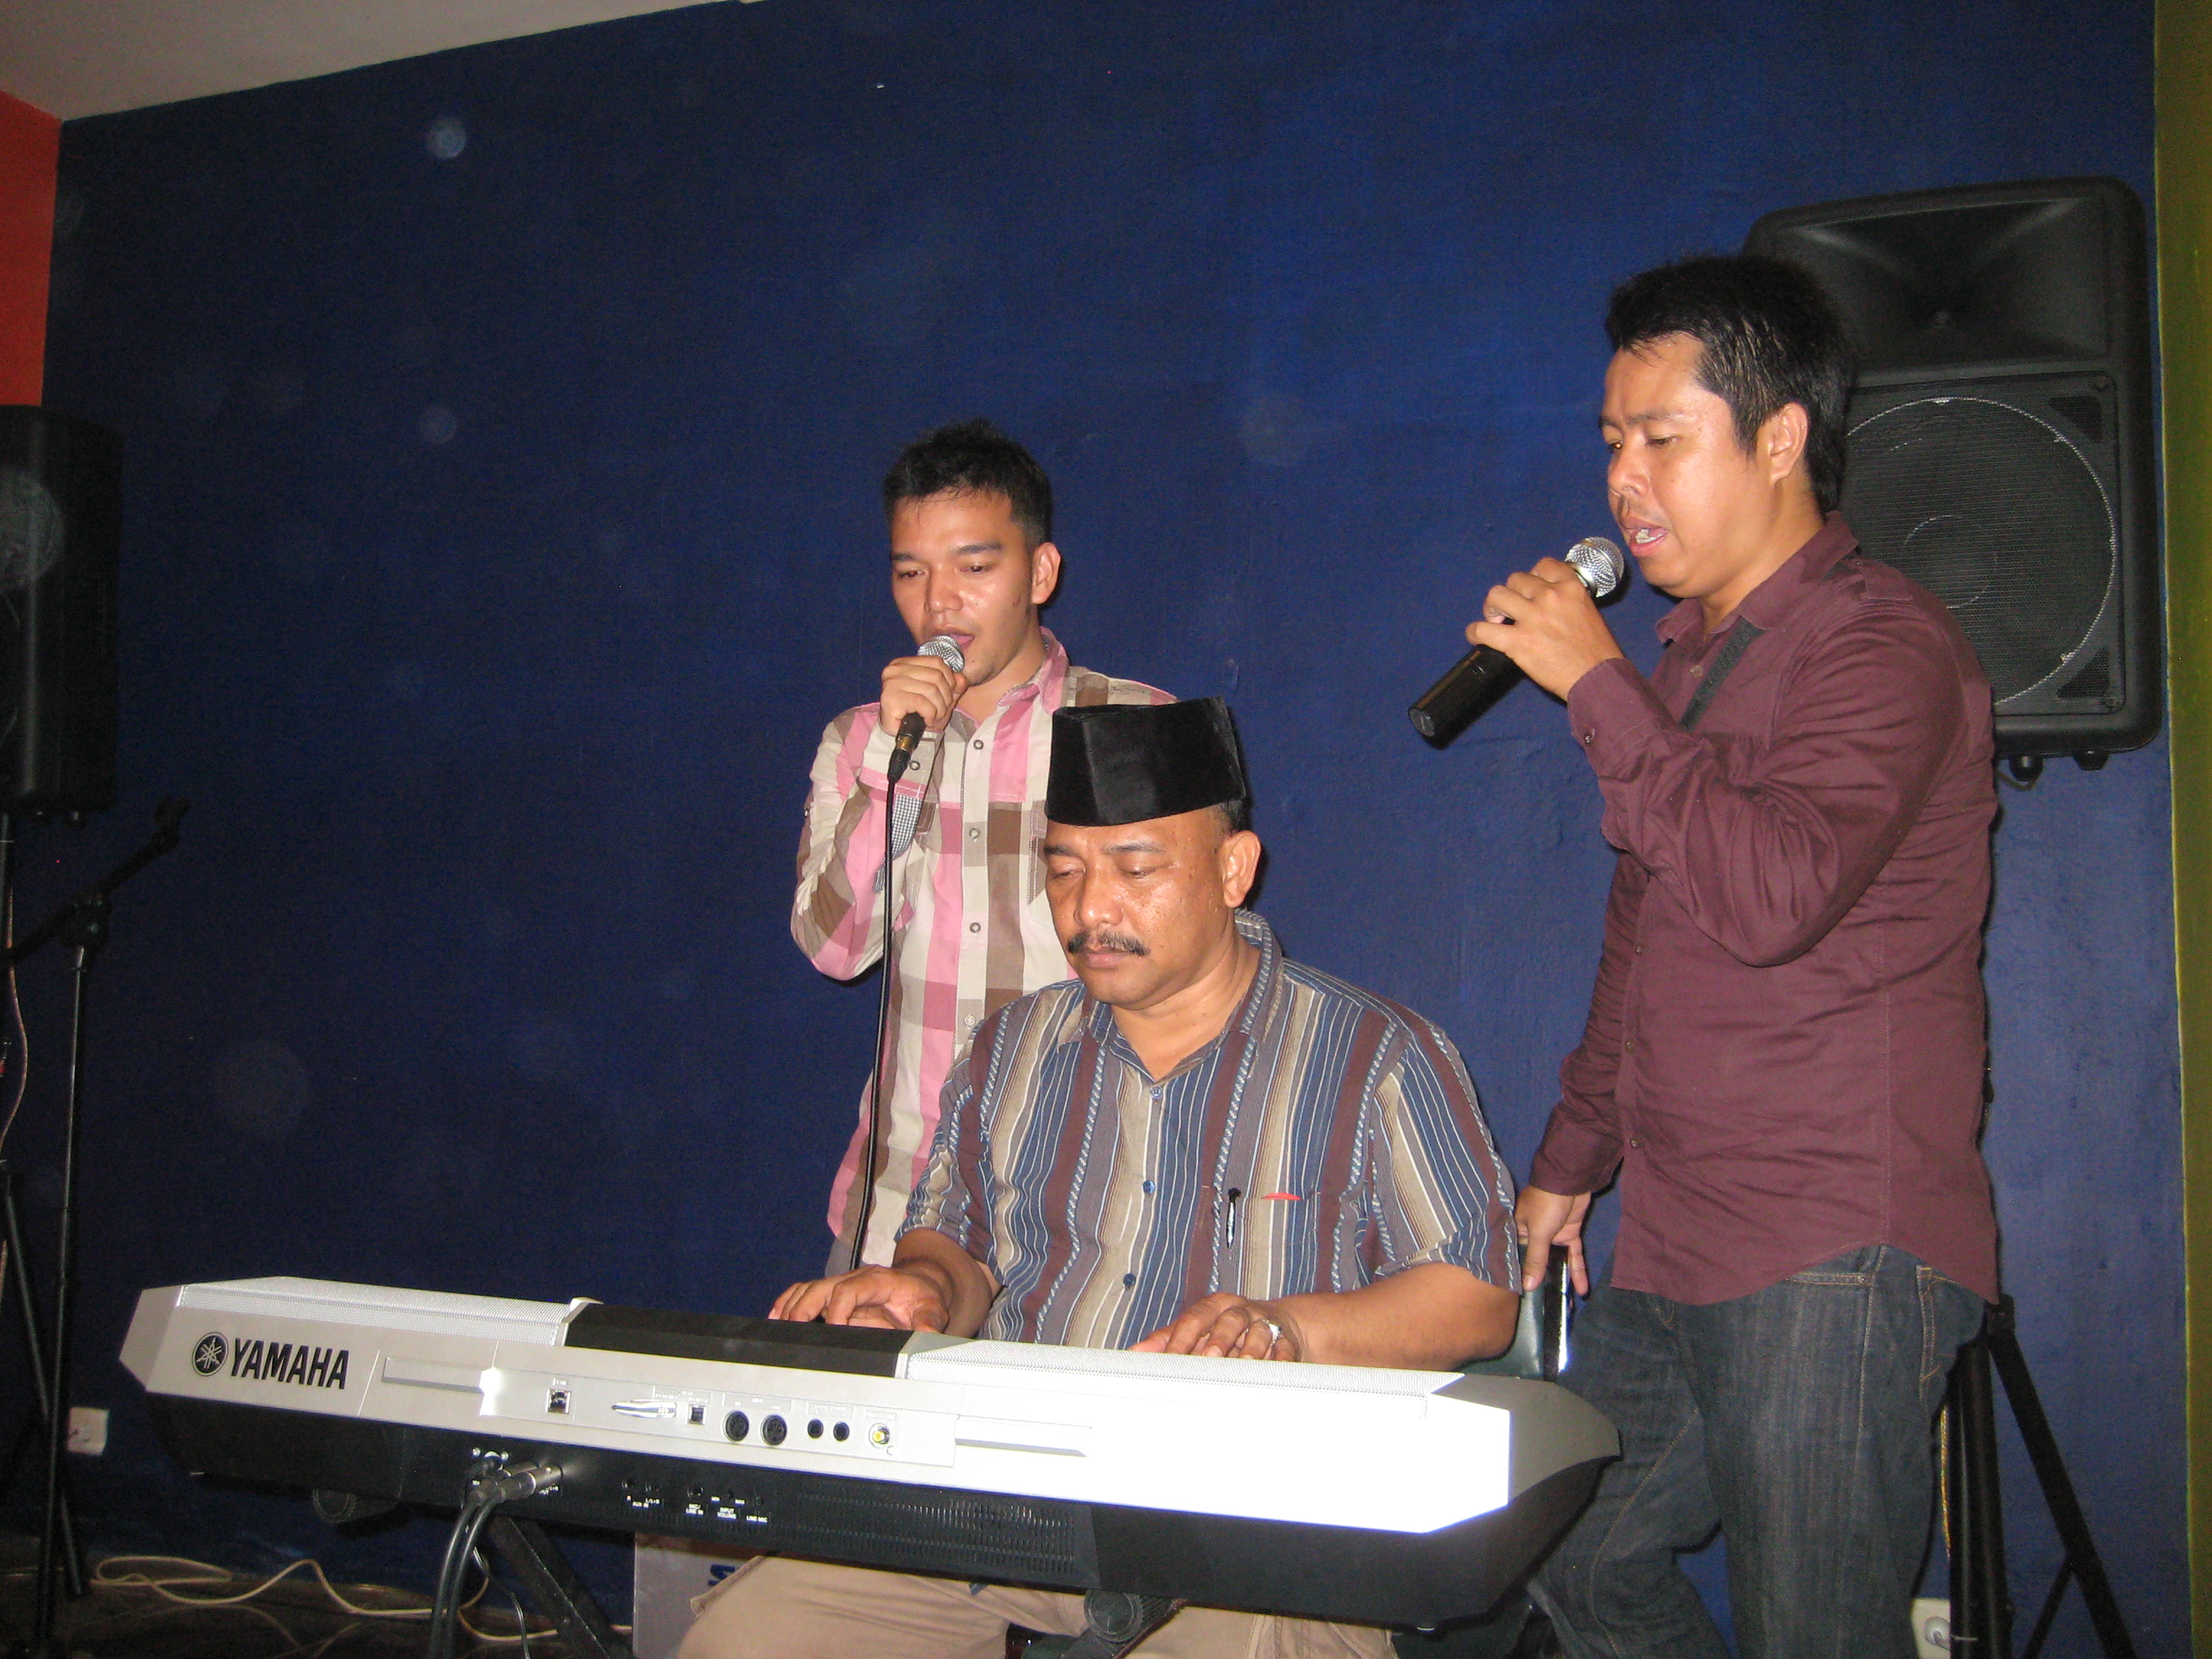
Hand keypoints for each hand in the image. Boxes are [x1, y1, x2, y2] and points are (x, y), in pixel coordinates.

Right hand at [769, 1263, 952, 1331]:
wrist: (919, 1284)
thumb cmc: (921, 1296)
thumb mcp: (932, 1307)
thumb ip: (930, 1320)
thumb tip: (928, 1332)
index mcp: (877, 1280)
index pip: (850, 1289)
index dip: (838, 1308)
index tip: (834, 1328)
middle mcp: (854, 1279)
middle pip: (822, 1286)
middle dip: (804, 1306)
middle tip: (793, 1328)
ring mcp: (841, 1285)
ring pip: (808, 1288)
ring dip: (791, 1305)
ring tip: (777, 1326)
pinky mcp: (832, 1293)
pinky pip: (804, 1292)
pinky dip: (787, 1302)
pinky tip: (774, 1317)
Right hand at [877, 653, 968, 739]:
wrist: (899, 735)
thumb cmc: (917, 714)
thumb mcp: (939, 698)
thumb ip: (952, 686)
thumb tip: (961, 678)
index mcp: (904, 663)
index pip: (936, 662)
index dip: (949, 679)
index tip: (948, 695)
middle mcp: (895, 670)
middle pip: (936, 676)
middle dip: (945, 697)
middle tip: (942, 710)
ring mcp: (891, 683)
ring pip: (931, 690)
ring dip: (939, 708)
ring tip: (935, 717)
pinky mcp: (891, 698)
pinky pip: (922, 703)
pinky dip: (930, 715)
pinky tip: (927, 721)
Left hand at [1132, 1292, 1301, 1360]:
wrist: (1277, 1322)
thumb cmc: (1226, 1328)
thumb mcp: (1197, 1329)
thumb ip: (1167, 1339)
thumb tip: (1134, 1352)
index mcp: (1212, 1307)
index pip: (1194, 1319)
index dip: (1181, 1340)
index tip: (1170, 1361)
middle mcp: (1238, 1311)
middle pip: (1228, 1320)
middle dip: (1219, 1339)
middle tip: (1210, 1357)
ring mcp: (1264, 1323)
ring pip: (1259, 1332)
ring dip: (1251, 1349)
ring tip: (1244, 1365)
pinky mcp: (1286, 1339)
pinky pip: (1285, 1348)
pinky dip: (1282, 1359)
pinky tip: (1276, 1370)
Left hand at [1465, 557, 1624, 699]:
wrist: (1596, 677)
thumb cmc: (1596, 650)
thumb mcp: (1588, 610)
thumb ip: (1567, 599)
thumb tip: (1545, 599)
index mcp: (1570, 587)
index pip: (1543, 565)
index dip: (1532, 576)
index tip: (1529, 589)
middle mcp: (1549, 597)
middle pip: (1515, 579)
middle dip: (1511, 593)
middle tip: (1510, 610)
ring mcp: (1532, 618)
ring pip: (1496, 595)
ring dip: (1492, 607)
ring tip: (1495, 621)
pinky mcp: (1517, 641)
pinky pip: (1482, 629)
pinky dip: (1475, 632)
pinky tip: (1478, 636)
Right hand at [1516, 1185, 1592, 1295]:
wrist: (1570, 1180)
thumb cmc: (1546, 1204)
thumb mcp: (1538, 1233)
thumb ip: (1535, 1259)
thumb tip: (1528, 1286)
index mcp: (1518, 1231)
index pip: (1517, 1258)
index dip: (1519, 1275)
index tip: (1520, 1297)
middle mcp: (1533, 1235)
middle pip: (1537, 1262)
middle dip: (1542, 1281)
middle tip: (1543, 1305)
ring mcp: (1553, 1236)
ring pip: (1556, 1261)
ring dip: (1562, 1278)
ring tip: (1564, 1302)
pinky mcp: (1569, 1234)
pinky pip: (1572, 1256)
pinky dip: (1578, 1271)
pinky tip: (1581, 1289)